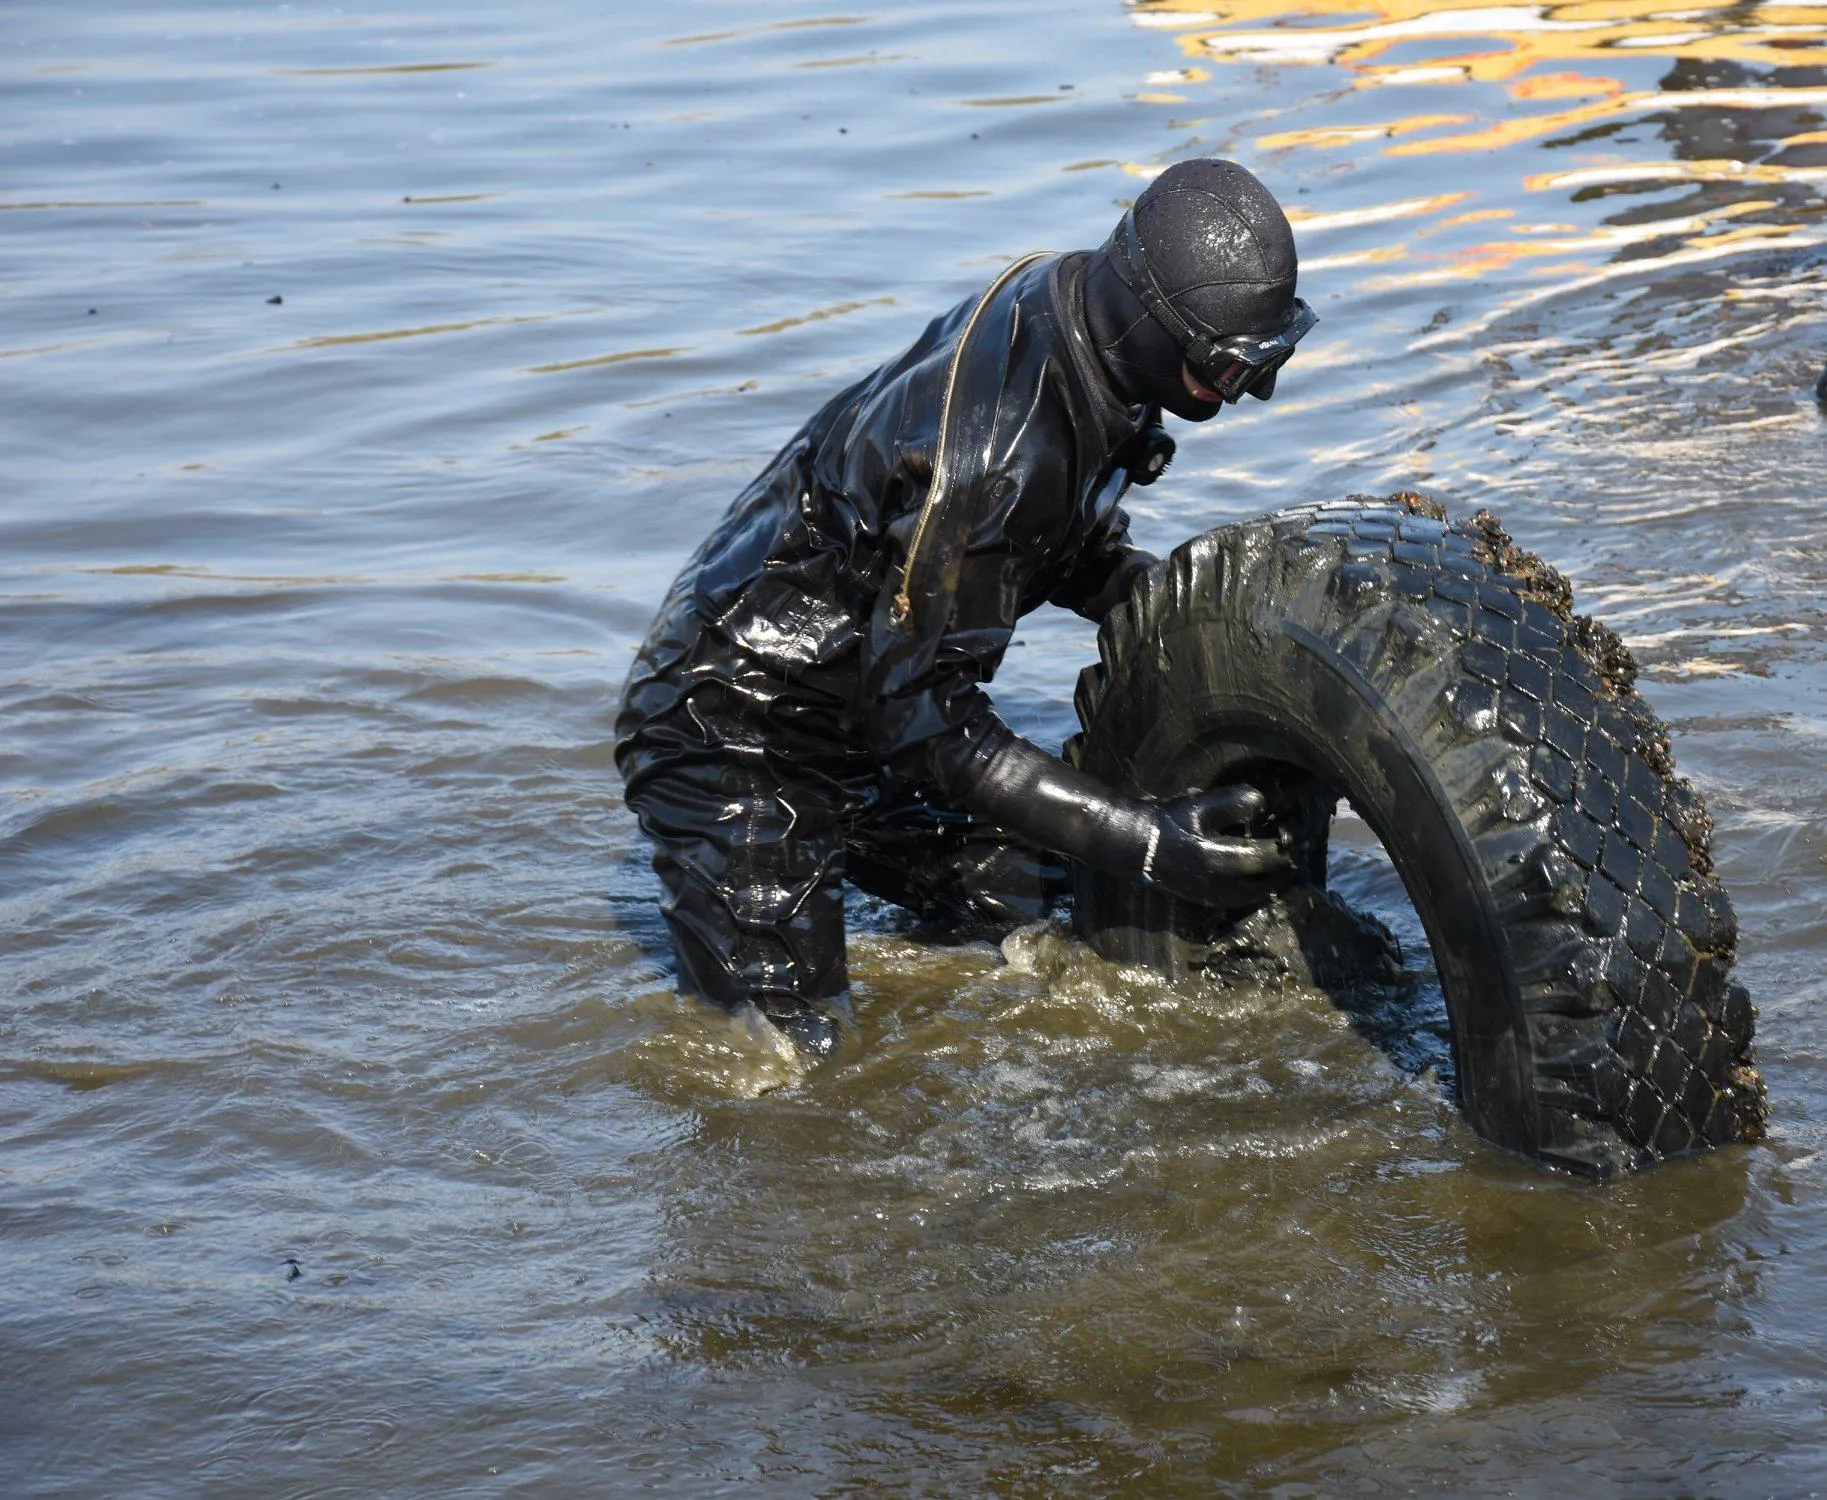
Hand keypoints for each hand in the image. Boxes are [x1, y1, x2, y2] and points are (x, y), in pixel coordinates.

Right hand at [1142, 783, 1294, 906]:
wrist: (1137, 846)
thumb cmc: (1168, 823)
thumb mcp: (1199, 805)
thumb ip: (1232, 803)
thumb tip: (1263, 804)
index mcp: (1219, 858)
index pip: (1264, 856)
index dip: (1284, 848)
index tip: (1297, 839)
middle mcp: (1220, 883)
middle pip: (1263, 881)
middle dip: (1282, 869)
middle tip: (1296, 856)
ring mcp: (1213, 895)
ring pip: (1253, 895)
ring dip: (1270, 884)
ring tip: (1283, 872)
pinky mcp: (1206, 899)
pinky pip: (1238, 900)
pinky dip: (1253, 892)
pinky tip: (1259, 882)